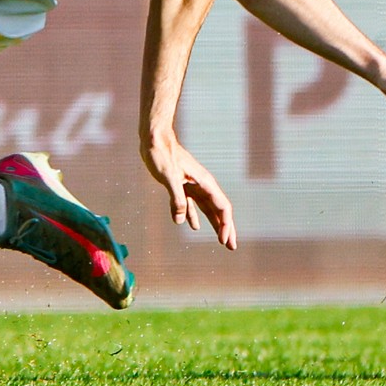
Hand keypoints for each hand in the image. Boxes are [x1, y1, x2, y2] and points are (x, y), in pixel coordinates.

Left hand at [141, 128, 237, 249]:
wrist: (153, 138)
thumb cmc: (161, 153)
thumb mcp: (168, 177)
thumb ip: (176, 198)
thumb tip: (180, 221)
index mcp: (204, 182)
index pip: (222, 207)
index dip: (225, 225)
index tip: (223, 241)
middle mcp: (202, 185)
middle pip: (219, 210)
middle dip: (226, 229)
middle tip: (232, 248)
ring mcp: (192, 185)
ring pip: (207, 209)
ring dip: (214, 225)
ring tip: (221, 241)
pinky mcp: (180, 185)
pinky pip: (191, 204)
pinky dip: (193, 216)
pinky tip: (193, 226)